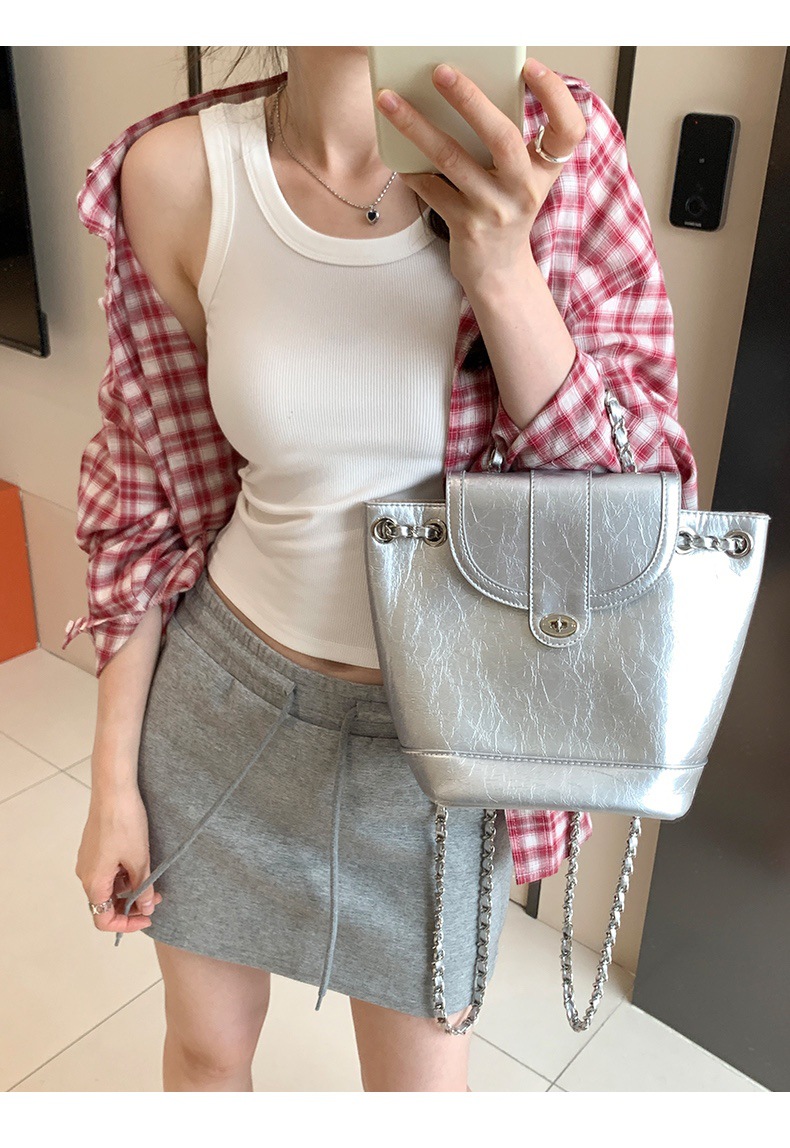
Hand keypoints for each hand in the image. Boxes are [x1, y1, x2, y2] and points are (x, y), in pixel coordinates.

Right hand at [76, 786, 162, 935]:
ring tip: (153, 882)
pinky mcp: (95, 848)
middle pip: (105, 903)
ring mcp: (89, 860)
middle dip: (131, 905)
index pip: (102, 919)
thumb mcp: (139, 860)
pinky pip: (108, 871)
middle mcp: (86, 874)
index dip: (126, 924)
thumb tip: (146, 908)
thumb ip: (142, 888)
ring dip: (129, 889)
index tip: (148, 917)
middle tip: (156, 898)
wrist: (114, 790)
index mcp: (93, 882)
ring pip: (108, 886)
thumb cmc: (125, 824)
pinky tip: (141, 866)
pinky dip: (124, 875)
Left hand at [374, 57, 586, 294]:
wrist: (498, 272)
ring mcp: (495, 210)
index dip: (556, 94)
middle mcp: (524, 190)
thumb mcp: (518, 178)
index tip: (533, 65)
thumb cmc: (503, 211)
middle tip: (440, 71)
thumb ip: (503, 142)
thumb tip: (459, 91)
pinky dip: (411, 168)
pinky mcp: (466, 227)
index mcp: (544, 170)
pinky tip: (395, 152)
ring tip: (390, 101)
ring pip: (453, 159)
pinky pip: (432, 189)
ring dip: (418, 127)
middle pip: (502, 137)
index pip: (567, 129)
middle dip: (470, 99)